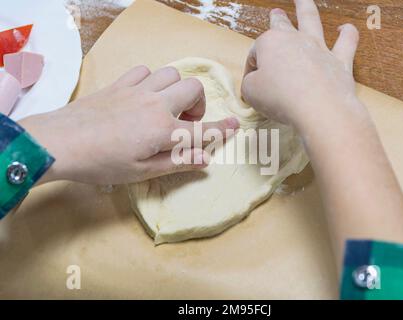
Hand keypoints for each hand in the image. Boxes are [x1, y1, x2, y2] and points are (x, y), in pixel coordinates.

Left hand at [20, 65, 238, 184]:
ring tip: (166, 107)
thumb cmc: (101, 163)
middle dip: (198, 103)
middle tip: (186, 121)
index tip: (234, 126)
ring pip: (170, 74)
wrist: (60, 142)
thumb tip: (205, 159)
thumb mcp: (142, 171)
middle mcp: (155, 105)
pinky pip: (145, 71)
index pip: (201, 130)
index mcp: (163, 130)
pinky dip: (151, 81)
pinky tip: (142, 96)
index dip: (221, 129)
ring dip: (175, 89)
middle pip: (192, 88)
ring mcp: (137, 90)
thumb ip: (176, 163)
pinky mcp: (119, 84)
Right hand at [241, 0, 359, 131]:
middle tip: (275, 12)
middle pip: (282, 25)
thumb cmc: (280, 98)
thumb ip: (250, 83)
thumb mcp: (251, 92)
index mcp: (270, 43)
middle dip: (276, 19)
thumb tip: (254, 82)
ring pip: (311, 20)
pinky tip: (345, 28)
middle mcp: (295, 39)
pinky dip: (347, 33)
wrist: (318, 108)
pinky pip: (346, 41)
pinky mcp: (339, 60)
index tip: (251, 85)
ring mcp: (319, 48)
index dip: (250, 70)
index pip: (255, 53)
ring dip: (306, 7)